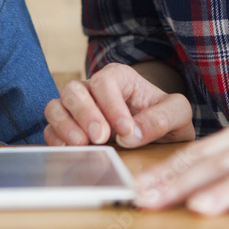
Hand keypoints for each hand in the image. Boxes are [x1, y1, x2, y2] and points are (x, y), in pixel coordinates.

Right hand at [43, 63, 193, 147]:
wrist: (158, 132)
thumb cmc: (164, 117)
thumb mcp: (178, 113)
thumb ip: (162, 118)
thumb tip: (131, 134)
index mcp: (119, 77)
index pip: (105, 82)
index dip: (112, 105)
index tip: (125, 130)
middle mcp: (92, 89)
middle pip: (74, 90)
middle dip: (85, 113)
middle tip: (100, 137)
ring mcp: (77, 108)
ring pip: (56, 105)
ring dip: (65, 125)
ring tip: (81, 144)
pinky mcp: (67, 128)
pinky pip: (50, 128)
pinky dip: (55, 138)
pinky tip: (70, 150)